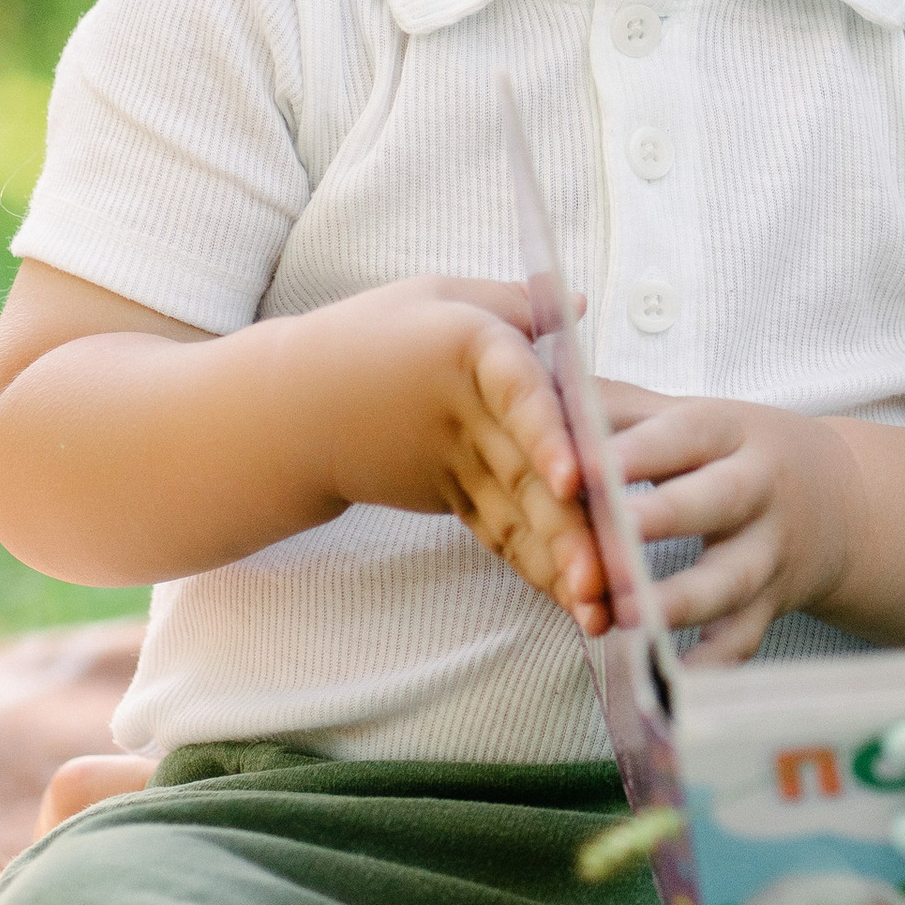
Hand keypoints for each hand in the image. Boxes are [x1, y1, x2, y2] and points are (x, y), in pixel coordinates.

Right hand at [310, 277, 605, 630]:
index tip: (572, 479)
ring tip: (604, 608)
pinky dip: (540, 567)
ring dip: (561, 562)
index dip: (545, 434)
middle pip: (523, 473)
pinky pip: (501, 534)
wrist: (292, 408)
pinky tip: (579, 602)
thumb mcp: (436, 297)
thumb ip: (513, 302)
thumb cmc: (372, 336)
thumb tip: (581, 304)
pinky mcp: (452, 499)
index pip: (515, 394)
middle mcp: (465, 417)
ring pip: (516, 516)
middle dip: (568, 527)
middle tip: (611, 574)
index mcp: (469, 352)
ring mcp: (456, 467)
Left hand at [602, 384, 857, 661]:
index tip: (582, 465)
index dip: (635, 450)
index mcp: (728, 431)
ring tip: (629, 619)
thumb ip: (620, 405)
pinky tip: (670, 687)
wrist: (844, 501)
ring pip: (728, 579)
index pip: (682, 435)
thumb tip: (541, 384)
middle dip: (661, 520)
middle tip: (607, 540)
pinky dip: (710, 666)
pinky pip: (743, 640)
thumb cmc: (740, 452)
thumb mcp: (697, 415)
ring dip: (679, 601)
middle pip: (713, 501)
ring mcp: (768, 551)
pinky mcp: (771, 606)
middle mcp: (757, 488)